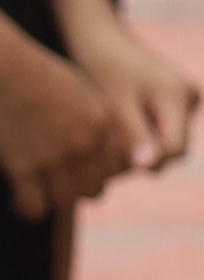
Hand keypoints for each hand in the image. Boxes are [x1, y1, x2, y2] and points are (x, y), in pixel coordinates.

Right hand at [0, 33, 122, 223]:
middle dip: (81, 190)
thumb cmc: (42, 78)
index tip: (86, 174)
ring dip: (56, 202)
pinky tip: (21, 201)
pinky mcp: (24, 166)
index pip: (118, 168)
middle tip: (62, 187)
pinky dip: (30, 208)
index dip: (102, 173)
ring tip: (43, 195)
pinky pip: (35, 206)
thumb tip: (101, 145)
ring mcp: (55, 157)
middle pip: (95, 188)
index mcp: (104, 124)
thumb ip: (97, 122)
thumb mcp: (83, 94)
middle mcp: (85, 143)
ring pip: (67, 201)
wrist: (9, 71)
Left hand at [72, 12, 194, 175]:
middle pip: (175, 148)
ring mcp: (189, 98)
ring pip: (169, 140)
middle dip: (144, 152)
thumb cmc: (103, 68)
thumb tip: (149, 167)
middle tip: (110, 140)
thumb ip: (135, 133)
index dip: (145, 160)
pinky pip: (167, 130)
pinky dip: (145, 132)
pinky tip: (124, 117)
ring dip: (143, 143)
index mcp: (178, 96)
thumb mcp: (114, 102)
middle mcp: (192, 98)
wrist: (103, 38)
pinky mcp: (181, 100)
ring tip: (115, 124)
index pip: (175, 150)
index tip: (112, 153)